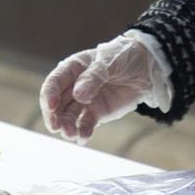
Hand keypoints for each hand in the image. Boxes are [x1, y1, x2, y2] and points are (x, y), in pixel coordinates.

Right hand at [40, 35, 155, 142]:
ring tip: (71, 135)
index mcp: (72, 68)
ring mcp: (84, 101)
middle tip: (56, 127)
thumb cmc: (123, 56)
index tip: (52, 106)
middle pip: (57, 104)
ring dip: (67, 126)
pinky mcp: (96, 113)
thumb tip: (78, 95)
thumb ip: (94, 77)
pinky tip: (83, 138)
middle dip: (54, 116)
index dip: (50, 95)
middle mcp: (74, 86)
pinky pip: (86, 124)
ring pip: (69, 116)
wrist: (145, 68)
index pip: (54, 83)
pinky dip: (83, 131)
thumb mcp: (109, 62)